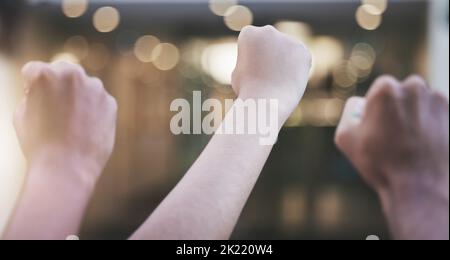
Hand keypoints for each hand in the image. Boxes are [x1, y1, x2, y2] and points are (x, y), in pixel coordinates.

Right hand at [14, 61, 117, 185]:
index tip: (34, 102)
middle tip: (55, 107)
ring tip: (70, 123)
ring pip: (84, 86)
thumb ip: (34, 94)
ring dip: (78, 96)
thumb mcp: (22, 114)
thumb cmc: (39, 144)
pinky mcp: (111, 103)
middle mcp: (73, 75)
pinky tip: (85, 129)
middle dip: (58, 84)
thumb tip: (47, 89)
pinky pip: (98, 101)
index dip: (30, 87)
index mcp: (45, 74)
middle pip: (63, 70)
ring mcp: (95, 88)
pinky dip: (93, 110)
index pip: (34, 70)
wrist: (67, 168)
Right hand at [232, 25, 311, 122]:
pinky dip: (296, 68)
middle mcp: (268, 30)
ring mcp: (287, 38)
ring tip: (277, 80)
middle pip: (269, 41)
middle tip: (266, 75)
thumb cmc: (248, 90)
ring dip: (283, 60)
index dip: (252, 57)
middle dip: (269, 54)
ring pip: (286, 48)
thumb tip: (262, 57)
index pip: (252, 40)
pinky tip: (289, 78)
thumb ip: (251, 59)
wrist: (266, 101)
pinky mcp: (303, 50)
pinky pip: (300, 57)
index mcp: (249, 33)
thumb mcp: (240, 70)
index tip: (251, 71)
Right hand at [335, 75, 448, 239]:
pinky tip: (426, 146)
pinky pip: (438, 115)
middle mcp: (414, 87)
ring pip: (422, 102)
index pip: (380, 89)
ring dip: (416, 116)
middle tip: (393, 135)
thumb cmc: (380, 163)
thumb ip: (349, 112)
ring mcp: (438, 99)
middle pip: (402, 92)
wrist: (421, 188)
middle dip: (398, 108)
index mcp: (386, 89)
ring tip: (411, 144)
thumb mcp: (345, 138)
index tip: (377, 128)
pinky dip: (433, 126)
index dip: (376, 108)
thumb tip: (359, 103)